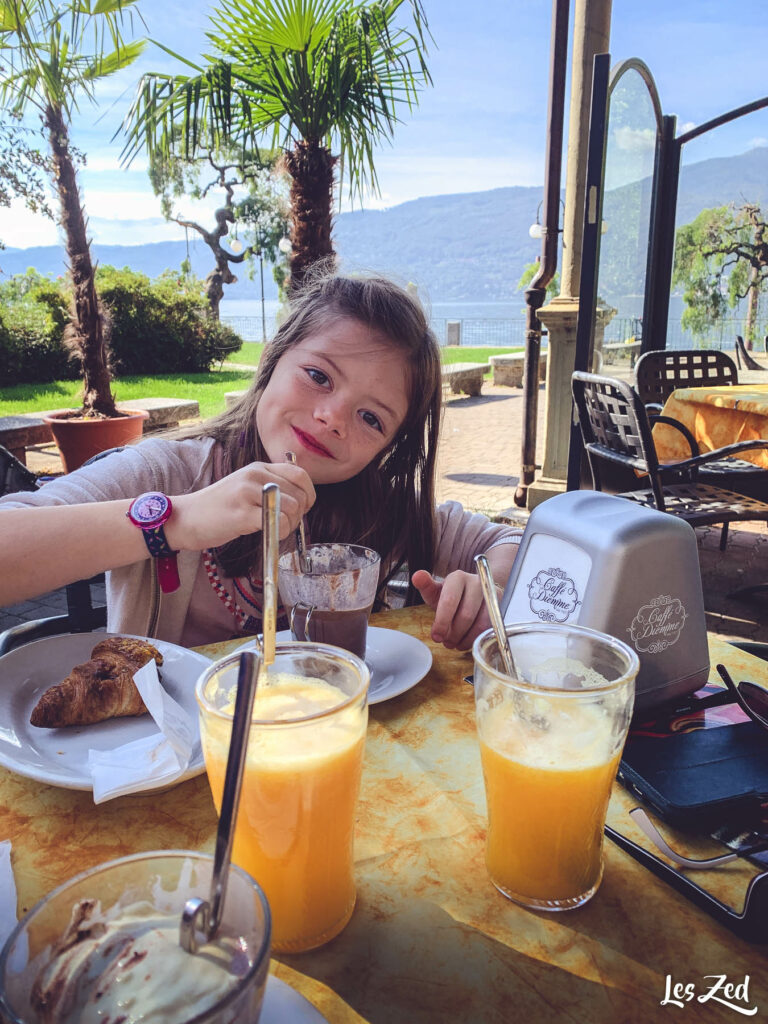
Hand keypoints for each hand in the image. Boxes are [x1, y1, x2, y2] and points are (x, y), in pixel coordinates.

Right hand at [167, 461, 314, 550]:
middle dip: (299, 514)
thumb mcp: (246, 488)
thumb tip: (301, 503)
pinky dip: (279, 532)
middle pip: (300, 494)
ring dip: (289, 525)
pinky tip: (267, 534)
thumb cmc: (218, 509)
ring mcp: (248, 492)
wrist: (185, 518)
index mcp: (259, 468)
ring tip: (273, 530)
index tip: (300, 509)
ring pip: (292, 509)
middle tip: (284, 524)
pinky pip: (278, 522)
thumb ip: (271, 488)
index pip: (301, 474)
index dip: (308, 495)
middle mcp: (255, 475)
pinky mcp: (242, 513)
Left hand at [411, 568, 490, 650]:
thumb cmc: (452, 595)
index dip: (442, 622)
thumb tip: (416, 576)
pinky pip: (489, 627)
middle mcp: (477, 583)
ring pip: (479, 623)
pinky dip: (476, 638)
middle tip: (445, 642)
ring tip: (455, 643)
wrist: (474, 591)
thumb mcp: (436, 591)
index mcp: (457, 578)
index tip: (436, 636)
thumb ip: (425, 585)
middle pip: (465, 615)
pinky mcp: (499, 606)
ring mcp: (491, 594)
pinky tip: (466, 641)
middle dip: (453, 633)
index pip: (450, 601)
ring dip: (465, 639)